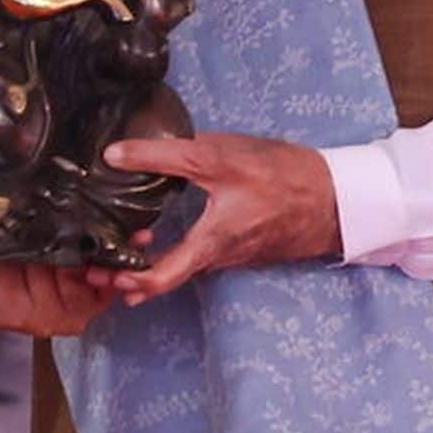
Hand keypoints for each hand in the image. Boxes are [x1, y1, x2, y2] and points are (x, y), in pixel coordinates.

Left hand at [89, 133, 338, 304]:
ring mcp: (229, 254)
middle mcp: (217, 258)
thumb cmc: (283, 177)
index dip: (126, 278)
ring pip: (180, 268)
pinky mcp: (238, 246)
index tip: (101, 266)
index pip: (159, 278)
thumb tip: (120, 154)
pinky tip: (156, 232)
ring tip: (117, 247)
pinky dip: (170, 252)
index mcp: (210, 242)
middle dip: (128, 275)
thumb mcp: (223, 157)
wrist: (335, 198)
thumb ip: (169, 155)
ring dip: (147, 263)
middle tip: (97, 266)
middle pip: (166, 278)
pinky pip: (196, 256)